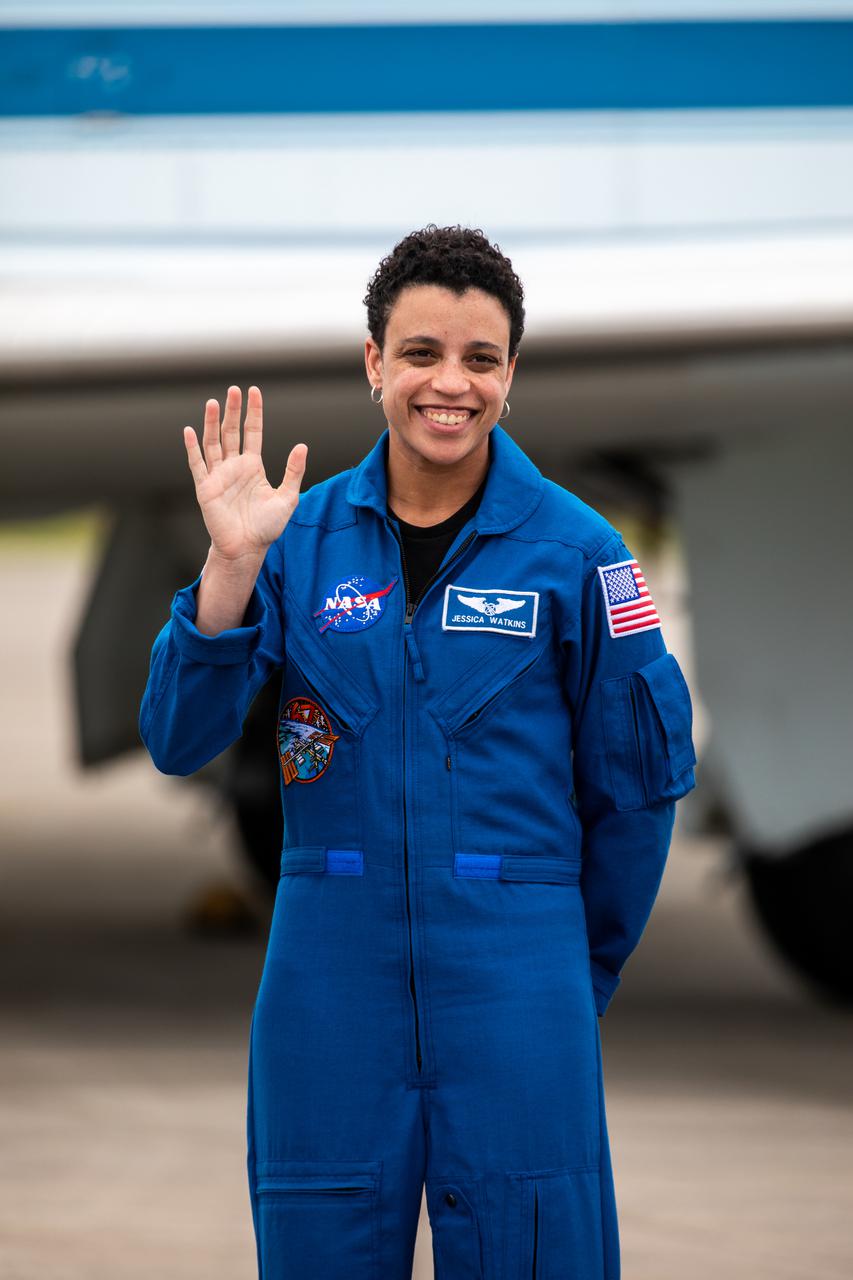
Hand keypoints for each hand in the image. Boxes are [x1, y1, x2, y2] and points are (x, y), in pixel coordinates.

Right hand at [183, 386, 306, 562]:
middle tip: (233, 390)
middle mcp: (234, 467)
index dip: (253, 413)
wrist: (248, 548)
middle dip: (232, 411)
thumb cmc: (267, 526)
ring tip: (212, 402)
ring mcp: (218, 476)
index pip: (252, 432)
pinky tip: (190, 430)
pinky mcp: (205, 488)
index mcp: (252, 466)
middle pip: (231, 432)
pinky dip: (192, 448)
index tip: (253, 392)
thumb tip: (302, 446)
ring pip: (212, 443)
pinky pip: (197, 464)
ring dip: (211, 423)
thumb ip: (293, 471)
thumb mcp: (288, 497)